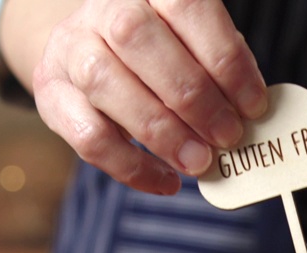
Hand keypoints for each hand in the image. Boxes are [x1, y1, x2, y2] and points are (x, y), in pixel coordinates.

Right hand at [1, 0, 268, 194]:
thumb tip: (252, 115)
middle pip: (138, 39)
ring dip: (161, 131)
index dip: (225, 58)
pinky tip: (166, 181)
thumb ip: (219, 70)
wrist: (89, 54)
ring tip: (199, 161)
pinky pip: (88, 136)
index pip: (185, 7)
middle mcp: (104, 10)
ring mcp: (70, 50)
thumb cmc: (161, 54)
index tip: (254, 104)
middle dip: (193, 97)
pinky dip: (132, 167)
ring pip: (105, 84)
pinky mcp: (51, 96)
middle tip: (228, 136)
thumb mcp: (192, 46)